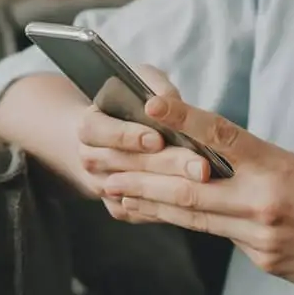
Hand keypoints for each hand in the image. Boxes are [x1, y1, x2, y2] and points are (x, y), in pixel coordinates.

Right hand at [71, 66, 213, 224]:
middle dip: (164, 165)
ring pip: (134, 192)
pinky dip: (168, 208)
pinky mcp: (117, 207)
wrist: (109, 138)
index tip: (157, 138)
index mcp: (89, 125)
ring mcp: (102, 186)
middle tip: (200, 167)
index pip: (99, 131)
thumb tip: (170, 101)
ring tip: (203, 184)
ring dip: (171, 190)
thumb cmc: (129, 105)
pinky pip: (141, 212)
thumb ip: (156, 86)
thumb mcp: (139, 82)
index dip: (127, 135)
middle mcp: (90, 158)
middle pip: (124, 164)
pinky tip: (196, 202)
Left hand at [100, 92, 293, 294]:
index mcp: (278, 167)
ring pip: (193, 216)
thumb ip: (255, 164)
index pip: (222, 135)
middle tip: (101, 166)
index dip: (183, 118)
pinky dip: (189, 222)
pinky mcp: (263, 261)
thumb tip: (207, 159)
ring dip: (148, 204)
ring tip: (113, 192)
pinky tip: (157, 215)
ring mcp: (261, 237)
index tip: (149, 102)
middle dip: (140, 177)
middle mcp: (265, 202)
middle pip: (189, 187)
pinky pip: (221, 237)